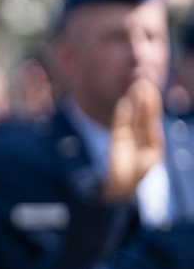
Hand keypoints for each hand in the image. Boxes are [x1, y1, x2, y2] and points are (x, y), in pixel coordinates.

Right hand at [105, 78, 163, 202]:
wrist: (122, 187)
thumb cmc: (138, 173)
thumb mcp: (152, 152)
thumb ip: (152, 134)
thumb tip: (153, 117)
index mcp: (149, 137)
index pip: (150, 117)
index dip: (151, 103)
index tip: (152, 89)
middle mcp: (137, 134)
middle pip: (141, 112)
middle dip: (143, 98)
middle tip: (144, 81)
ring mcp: (126, 136)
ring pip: (131, 115)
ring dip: (133, 102)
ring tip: (136, 87)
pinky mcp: (116, 140)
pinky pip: (119, 124)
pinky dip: (122, 114)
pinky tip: (125, 103)